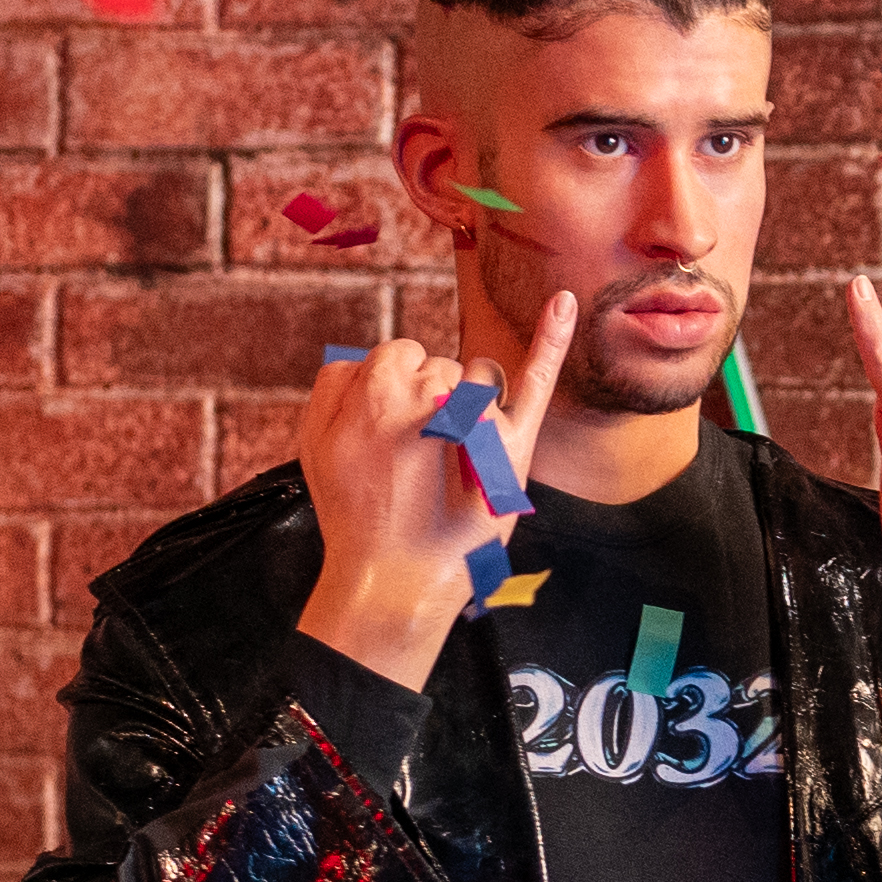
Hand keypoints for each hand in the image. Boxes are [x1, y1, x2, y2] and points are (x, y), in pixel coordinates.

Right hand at [285, 280, 582, 695]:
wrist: (396, 578)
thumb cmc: (354, 513)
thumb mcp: (315, 443)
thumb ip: (335, 386)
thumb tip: (365, 361)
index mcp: (381, 386)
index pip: (403, 354)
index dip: (400, 390)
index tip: (395, 430)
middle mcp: (434, 394)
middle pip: (444, 367)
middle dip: (434, 402)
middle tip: (420, 459)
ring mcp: (481, 418)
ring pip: (480, 379)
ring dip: (469, 410)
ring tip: (452, 463)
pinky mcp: (515, 446)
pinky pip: (537, 381)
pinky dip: (553, 340)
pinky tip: (565, 304)